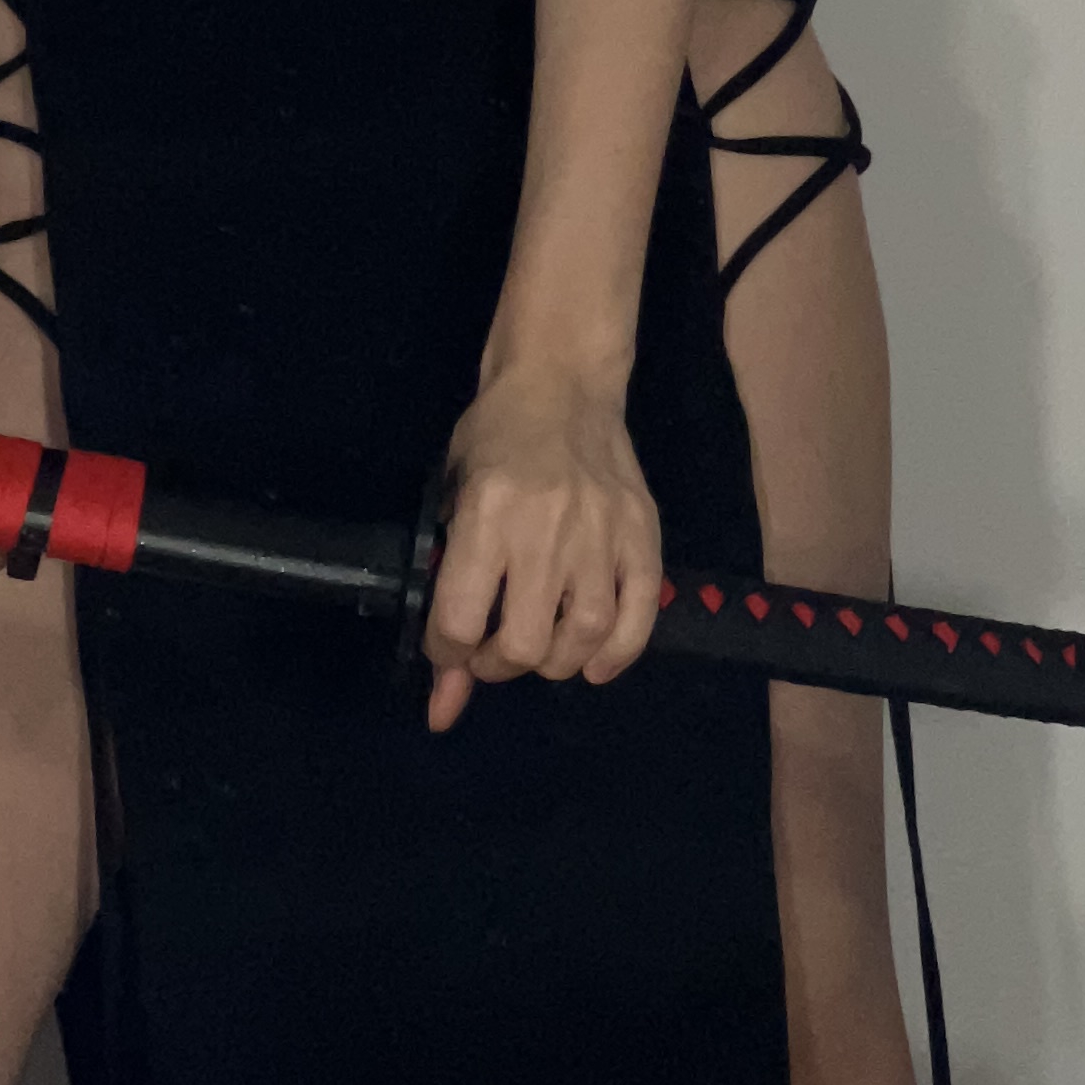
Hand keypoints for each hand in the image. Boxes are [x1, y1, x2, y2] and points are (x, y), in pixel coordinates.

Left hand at [420, 357, 663, 735]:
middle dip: (497, 665)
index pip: (460, 620)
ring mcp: (603, 531)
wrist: (563, 380)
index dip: (446, 653)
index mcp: (487, 512)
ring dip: (554, 663)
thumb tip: (440, 703)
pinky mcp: (643, 533)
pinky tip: (593, 663)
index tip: (448, 644)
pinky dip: (617, 653)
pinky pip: (639, 616)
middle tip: (492, 650)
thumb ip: (446, 594)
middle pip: (524, 643)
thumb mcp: (453, 498)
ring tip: (539, 649)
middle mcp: (546, 527)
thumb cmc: (495, 434)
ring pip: (583, 637)